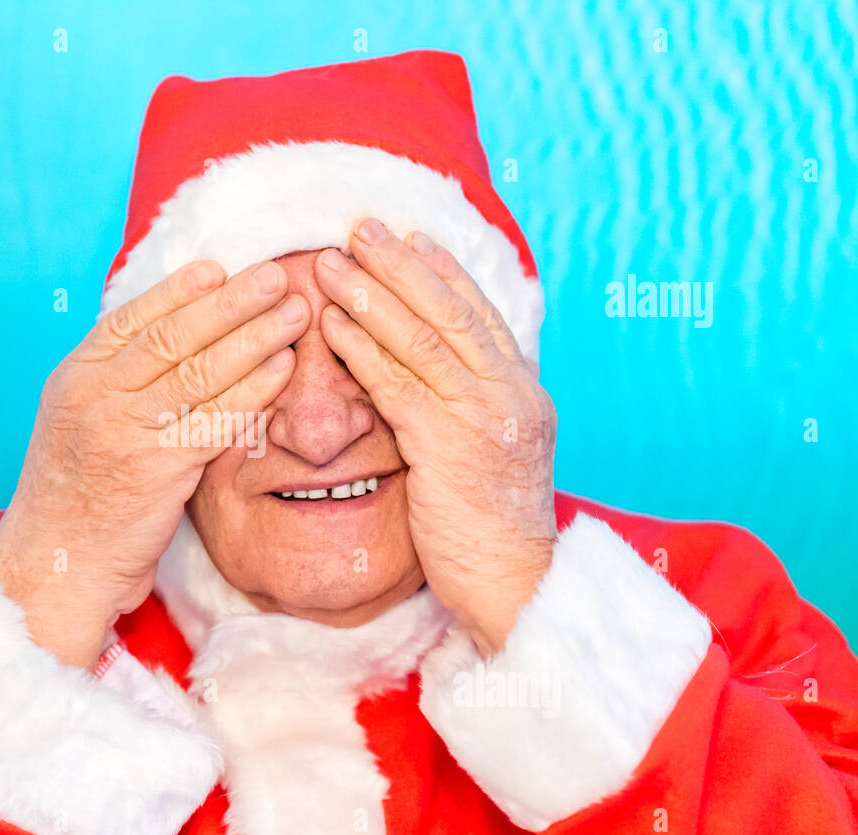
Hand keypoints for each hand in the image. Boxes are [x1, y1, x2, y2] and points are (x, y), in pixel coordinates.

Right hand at [0, 259, 305, 666]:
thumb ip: (118, 384)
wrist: (53, 569)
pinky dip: (254, 391)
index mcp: (75, 378)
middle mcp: (95, 395)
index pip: (133, 318)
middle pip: (173, 336)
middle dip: (231, 302)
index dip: (180, 291)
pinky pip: (216, 419)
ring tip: (294, 314)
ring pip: (200, 371)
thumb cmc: (74, 500)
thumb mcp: (78, 426)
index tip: (221, 269)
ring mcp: (124, 430)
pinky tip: (282, 369)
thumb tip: (176, 340)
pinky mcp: (156, 469)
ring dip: (254, 337)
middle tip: (276, 276)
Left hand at [314, 219, 556, 655]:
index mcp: (523, 390)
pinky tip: (334, 326)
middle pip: (450, 311)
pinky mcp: (450, 446)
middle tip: (363, 227)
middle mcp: (510, 392)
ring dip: (372, 295)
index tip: (410, 237)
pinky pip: (398, 386)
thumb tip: (436, 372)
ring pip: (422, 340)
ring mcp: (484, 416)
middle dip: (402, 264)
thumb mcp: (493, 452)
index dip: (442, 272)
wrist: (516, 583)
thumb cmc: (494, 527)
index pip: (479, 315)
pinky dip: (363, 351)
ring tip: (334, 263)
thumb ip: (471, 406)